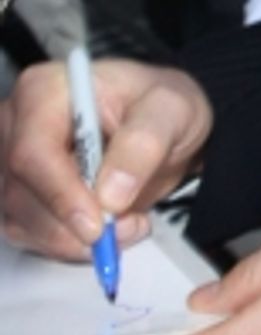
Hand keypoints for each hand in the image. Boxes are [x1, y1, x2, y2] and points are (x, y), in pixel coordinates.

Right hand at [0, 58, 211, 260]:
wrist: (160, 126)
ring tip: (127, 223)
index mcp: (45, 91)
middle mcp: (17, 126)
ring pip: (20, 221)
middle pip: (21, 194)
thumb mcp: (171, 110)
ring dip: (74, 240)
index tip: (97, 225)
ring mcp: (12, 163)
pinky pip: (29, 235)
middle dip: (75, 226)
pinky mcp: (20, 194)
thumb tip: (111, 193)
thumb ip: (144, 144)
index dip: (61, 195)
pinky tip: (105, 228)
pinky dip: (69, 244)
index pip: (33, 153)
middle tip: (129, 227)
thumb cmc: (158, 107)